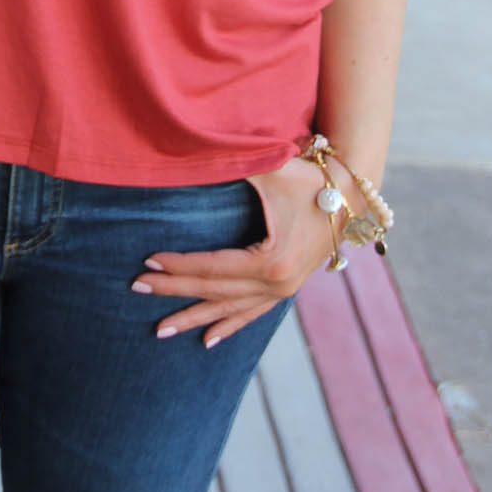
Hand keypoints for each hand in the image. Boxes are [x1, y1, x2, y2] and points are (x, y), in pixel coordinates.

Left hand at [131, 155, 341, 348]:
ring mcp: (284, 291)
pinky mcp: (288, 290)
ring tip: (161, 330)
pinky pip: (251, 314)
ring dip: (194, 318)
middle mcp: (277, 284)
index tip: (147, 264)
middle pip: (215, 292)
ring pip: (230, 310)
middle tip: (137, 290)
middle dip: (174, 292)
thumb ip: (237, 164)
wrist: (354, 196)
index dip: (178, 266)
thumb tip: (198, 152)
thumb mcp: (275, 169)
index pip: (212, 267)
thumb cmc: (314, 178)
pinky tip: (208, 340)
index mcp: (271, 261)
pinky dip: (228, 325)